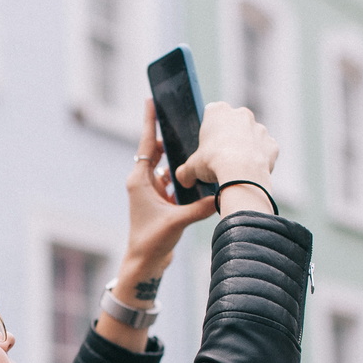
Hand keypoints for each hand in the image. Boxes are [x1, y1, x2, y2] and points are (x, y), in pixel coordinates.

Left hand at [95, 100, 216, 351]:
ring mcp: (150, 192)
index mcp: (140, 181)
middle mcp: (143, 183)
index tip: (150, 99)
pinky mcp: (159, 202)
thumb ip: (200, 206)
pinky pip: (171, 181)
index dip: (149, 121)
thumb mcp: (178, 221)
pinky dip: (182, 175)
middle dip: (169, 135)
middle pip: (156, 151)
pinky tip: (196, 171)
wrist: (145, 263)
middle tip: (180, 116)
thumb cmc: (152, 242)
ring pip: (166, 166)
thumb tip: (222, 195)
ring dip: (178, 157)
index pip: (145, 144)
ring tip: (194, 141)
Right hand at [176, 102, 278, 217]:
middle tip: (220, 158)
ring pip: (251, 138)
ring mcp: (260, 128)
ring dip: (245, 149)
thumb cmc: (213, 163)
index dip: (209, 130)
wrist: (241, 173)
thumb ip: (185, 172)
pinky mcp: (272, 144)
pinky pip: (264, 152)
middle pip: (233, 124)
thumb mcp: (191, 168)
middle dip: (229, 138)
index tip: (207, 145)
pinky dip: (259, 161)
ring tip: (236, 169)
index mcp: (218, 111)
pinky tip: (250, 173)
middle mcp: (241, 114)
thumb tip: (184, 179)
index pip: (212, 113)